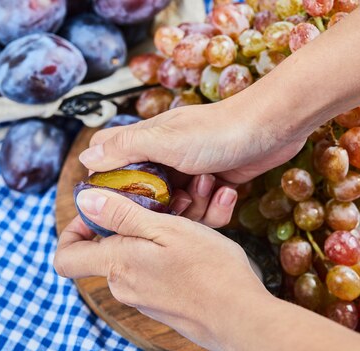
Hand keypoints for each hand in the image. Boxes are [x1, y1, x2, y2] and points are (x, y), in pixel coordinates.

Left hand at [54, 188, 270, 350]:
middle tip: (164, 204)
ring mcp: (143, 299)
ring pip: (135, 258)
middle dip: (130, 222)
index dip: (72, 230)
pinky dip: (168, 254)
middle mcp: (123, 286)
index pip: (65, 257)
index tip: (98, 211)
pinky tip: (199, 244)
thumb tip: (83, 201)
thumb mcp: (165, 228)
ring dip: (155, 235)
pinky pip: (154, 273)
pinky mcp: (163, 306)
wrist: (241, 319)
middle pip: (107, 250)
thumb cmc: (208, 270)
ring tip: (192, 218)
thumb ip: (121, 215)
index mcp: (116, 265)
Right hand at [79, 94, 308, 226]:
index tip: (112, 208)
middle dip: (160, 209)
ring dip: (195, 207)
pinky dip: (216, 207)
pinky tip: (226, 190)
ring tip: (209, 184)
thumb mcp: (165, 140)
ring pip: (176, 210)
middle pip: (143, 197)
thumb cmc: (218, 130)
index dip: (105, 186)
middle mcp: (164, 159)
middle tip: (178, 201)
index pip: (109, 161)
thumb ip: (125, 148)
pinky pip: (204, 213)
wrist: (273, 128)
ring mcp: (189, 174)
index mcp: (146, 143)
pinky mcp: (212, 186)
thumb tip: (85, 159)